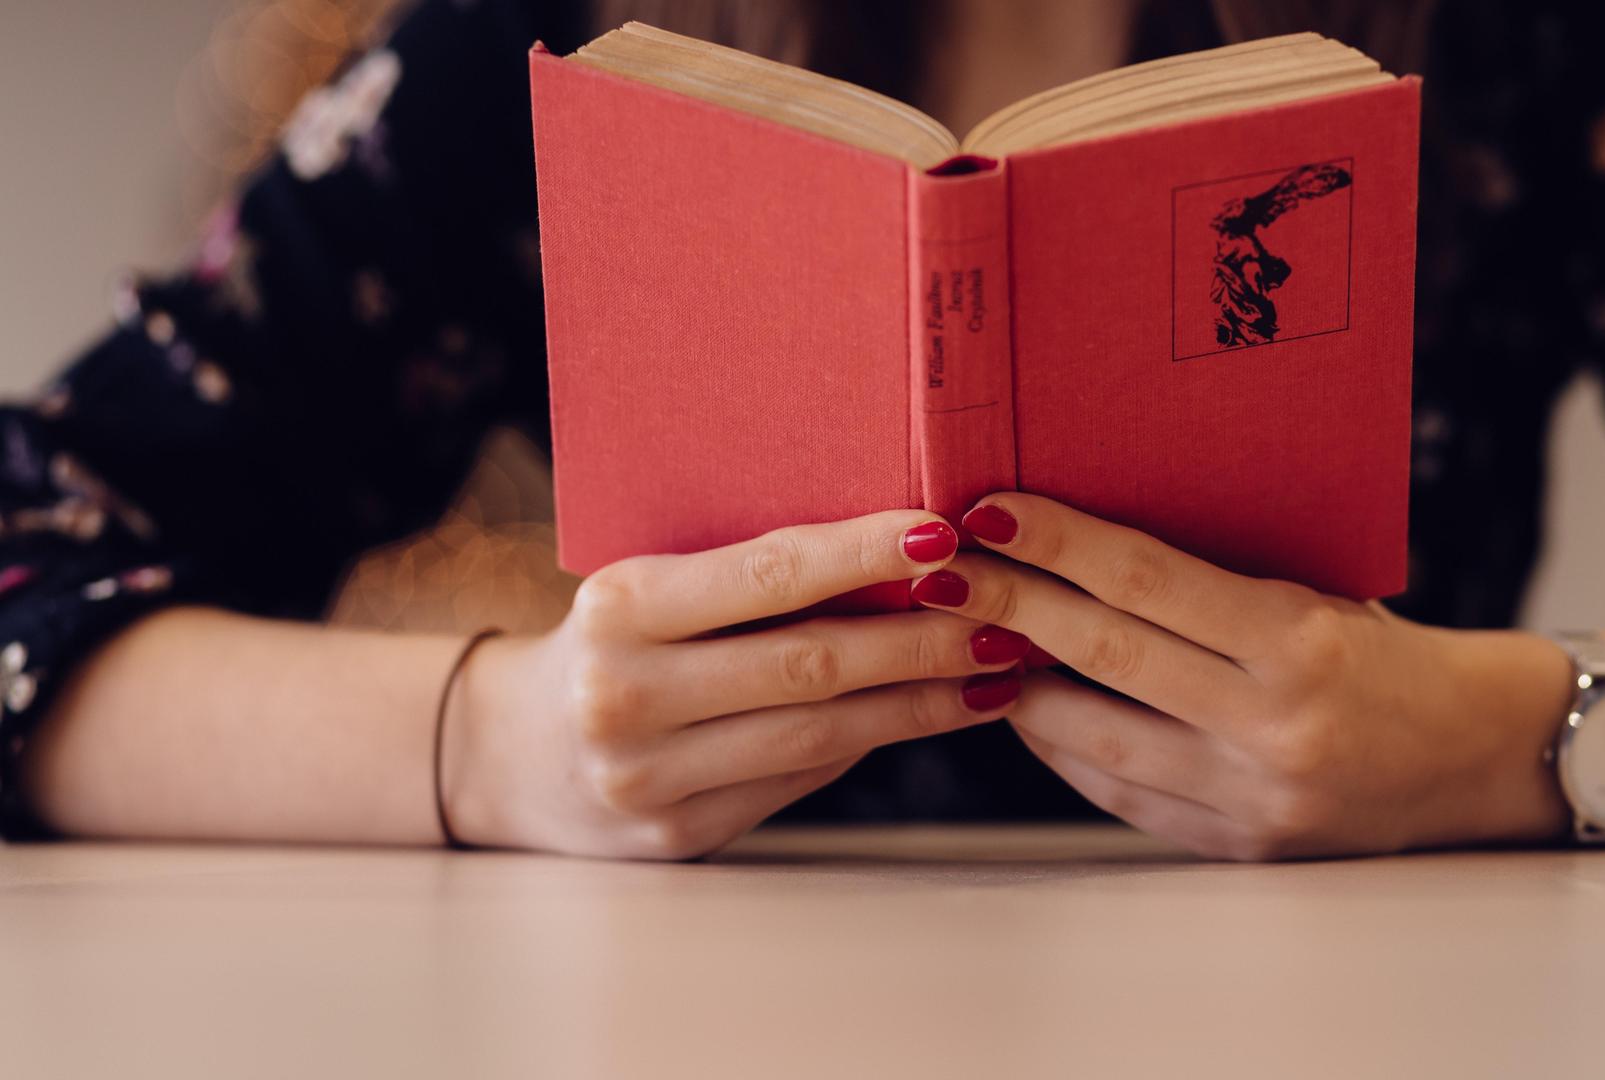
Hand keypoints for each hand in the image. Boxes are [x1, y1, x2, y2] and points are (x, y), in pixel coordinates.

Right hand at [443, 511, 1030, 859]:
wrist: (509, 755)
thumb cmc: (610, 645)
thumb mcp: (649, 590)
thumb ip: (748, 580)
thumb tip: (903, 555)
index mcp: (619, 608)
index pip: (766, 573)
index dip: (862, 552)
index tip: (944, 531)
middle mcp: (626, 695)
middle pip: (809, 664)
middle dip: (922, 639)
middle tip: (1005, 616)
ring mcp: (649, 778)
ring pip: (818, 735)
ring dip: (920, 701)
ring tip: (993, 670)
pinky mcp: (679, 835)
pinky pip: (798, 780)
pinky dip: (872, 742)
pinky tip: (929, 714)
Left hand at [912, 494, 1571, 860]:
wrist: (1477, 755)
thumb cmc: (1388, 652)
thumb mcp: (1321, 592)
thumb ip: (1217, 579)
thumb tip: (1088, 539)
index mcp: (1300, 642)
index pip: (1147, 581)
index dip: (1058, 543)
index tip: (990, 511)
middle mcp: (1272, 725)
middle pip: (1104, 656)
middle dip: (1009, 605)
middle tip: (943, 568)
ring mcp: (1252, 797)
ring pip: (1095, 739)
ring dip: (1018, 685)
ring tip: (966, 637)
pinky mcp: (1239, 846)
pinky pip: (1122, 794)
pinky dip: (1066, 750)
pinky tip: (1029, 708)